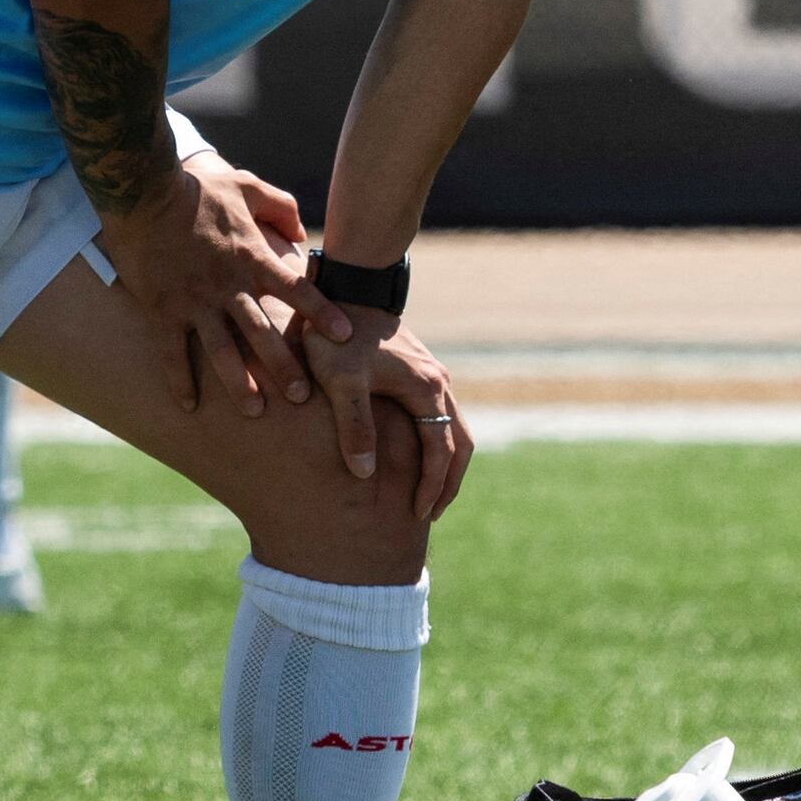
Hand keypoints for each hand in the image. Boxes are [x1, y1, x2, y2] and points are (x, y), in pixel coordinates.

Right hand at [102, 158, 317, 415]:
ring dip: (240, 383)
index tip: (344, 336)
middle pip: (263, 332)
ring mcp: (194, 301)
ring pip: (222, 351)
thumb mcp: (245, 186)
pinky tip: (188, 407)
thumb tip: (300, 233)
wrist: (141, 191)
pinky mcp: (162, 310)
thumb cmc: (195, 188)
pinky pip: (172, 353)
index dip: (322, 312)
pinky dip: (180, 381)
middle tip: (302, 396)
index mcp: (250, 257)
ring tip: (255, 410)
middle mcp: (227, 285)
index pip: (296, 289)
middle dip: (284, 366)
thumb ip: (279, 206)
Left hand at [298, 305, 474, 519]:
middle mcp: (439, 382)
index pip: (440, 451)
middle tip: (429, 513)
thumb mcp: (340, 381)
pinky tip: (417, 456)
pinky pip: (441, 415)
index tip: (419, 514)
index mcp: (426, 388)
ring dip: (446, 463)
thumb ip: (353, 426)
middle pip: (460, 443)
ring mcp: (433, 375)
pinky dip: (438, 443)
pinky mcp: (419, 371)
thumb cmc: (339, 335)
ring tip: (428, 492)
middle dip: (448, 482)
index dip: (432, 486)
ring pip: (454, 428)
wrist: (348, 286)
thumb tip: (364, 473)